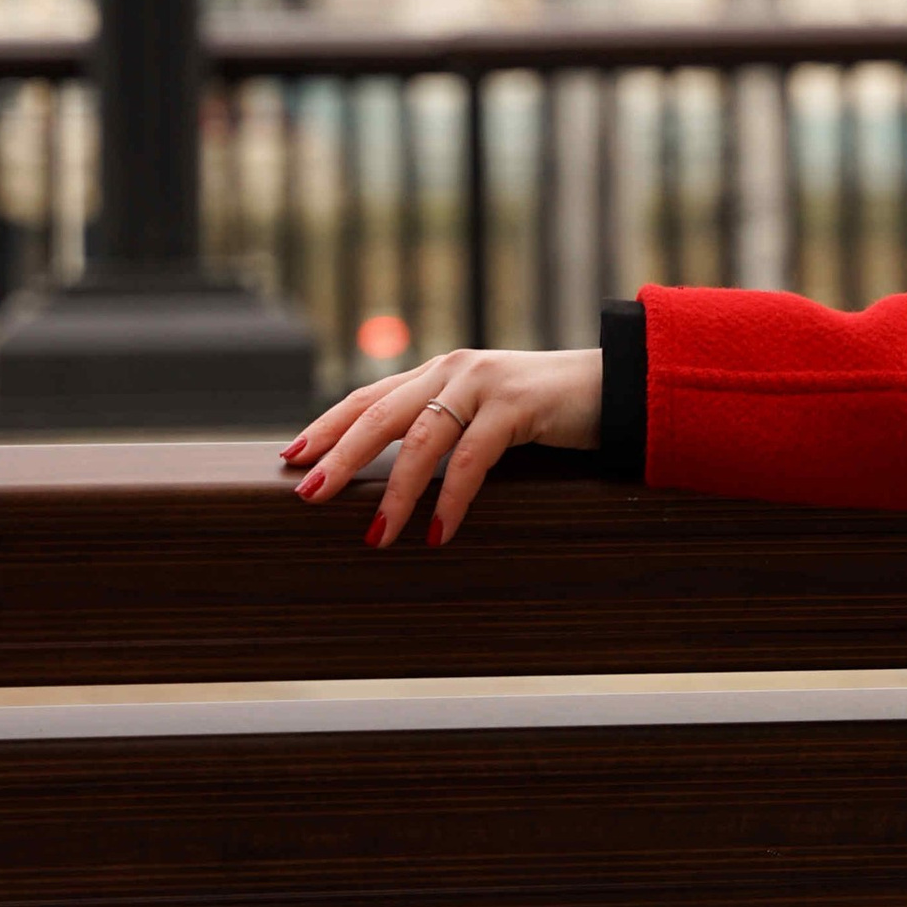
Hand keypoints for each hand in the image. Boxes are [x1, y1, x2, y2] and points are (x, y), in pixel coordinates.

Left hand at [284, 346, 602, 549]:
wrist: (616, 385)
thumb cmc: (549, 409)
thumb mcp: (486, 412)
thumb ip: (447, 427)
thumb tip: (399, 476)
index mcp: (439, 372)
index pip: (367, 397)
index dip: (327, 425)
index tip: (291, 456)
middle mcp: (452, 370)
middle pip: (378, 415)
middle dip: (339, 457)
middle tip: (307, 495)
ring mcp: (482, 384)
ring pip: (420, 440)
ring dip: (395, 493)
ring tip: (376, 535)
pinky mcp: (516, 406)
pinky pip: (471, 458)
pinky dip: (452, 498)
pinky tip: (439, 532)